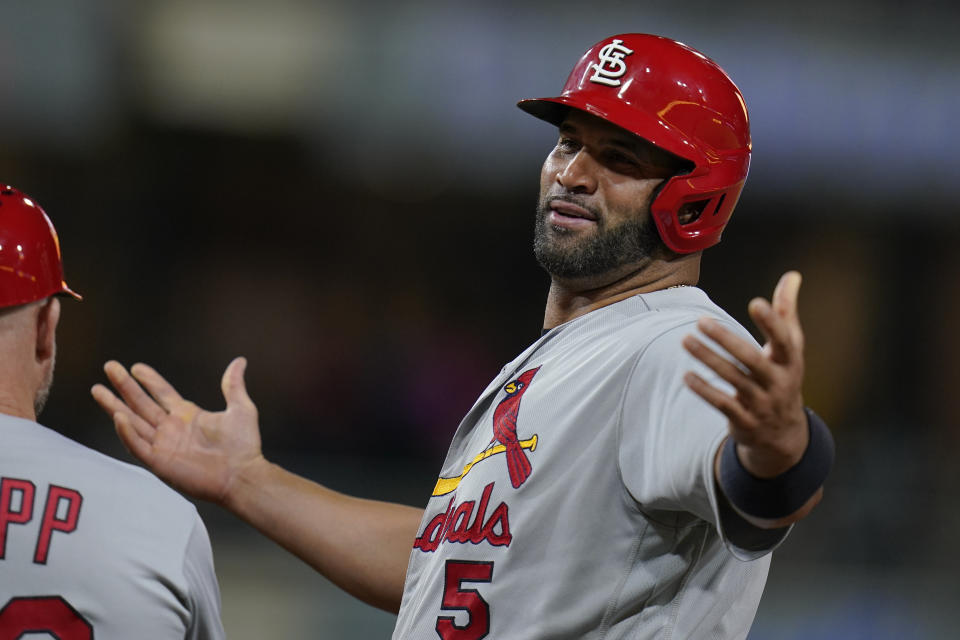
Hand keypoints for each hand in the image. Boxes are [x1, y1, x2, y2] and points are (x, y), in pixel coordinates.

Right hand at [90, 357, 264, 505]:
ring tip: (98, 389)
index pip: (162, 393)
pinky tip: (118, 417)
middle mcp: (171, 429)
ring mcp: (163, 445)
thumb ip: (233, 385)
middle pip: (141, 403)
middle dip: (124, 386)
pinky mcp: (160, 463)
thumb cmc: (244, 446)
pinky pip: (138, 446)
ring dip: (115, 406)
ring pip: (132, 422)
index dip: (150, 380)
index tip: (136, 367)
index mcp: (187, 415)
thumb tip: (240, 361)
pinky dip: (127, 433)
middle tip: (110, 367)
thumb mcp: (241, 408)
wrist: (243, 475)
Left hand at [682, 271, 807, 477]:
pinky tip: (686, 375)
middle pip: (751, 360)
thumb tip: (792, 274)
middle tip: (701, 320)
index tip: (756, 302)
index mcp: (790, 362)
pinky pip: (722, 403)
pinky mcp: (744, 420)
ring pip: (733, 379)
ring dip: (708, 359)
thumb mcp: (791, 347)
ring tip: (685, 340)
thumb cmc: (783, 376)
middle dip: (726, 340)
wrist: (784, 435)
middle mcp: (778, 382)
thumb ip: (787, 311)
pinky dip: (704, 390)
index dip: (772, 322)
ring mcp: (761, 403)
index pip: (784, 340)